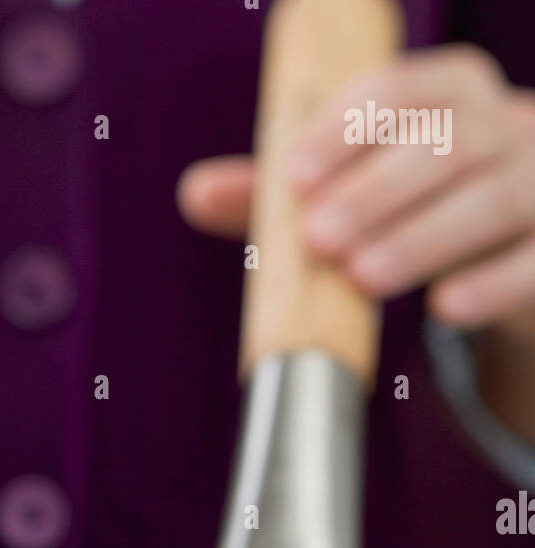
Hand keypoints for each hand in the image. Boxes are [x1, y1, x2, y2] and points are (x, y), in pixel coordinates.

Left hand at [178, 45, 534, 337]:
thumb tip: (195, 193)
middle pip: (447, 144)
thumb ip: (288, 192)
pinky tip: (444, 308)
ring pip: (491, 200)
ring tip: (362, 277)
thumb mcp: (361, 190)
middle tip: (319, 239)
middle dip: (376, 191)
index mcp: (454, 93)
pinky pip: (534, 262)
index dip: (346, 130)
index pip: (400, 92)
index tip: (295, 178)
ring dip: (422, 238)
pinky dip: (491, 284)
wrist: (526, 257)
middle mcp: (510, 125)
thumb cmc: (428, 210)